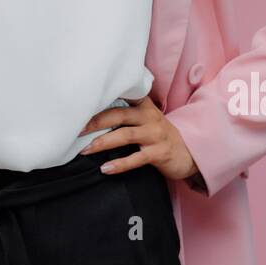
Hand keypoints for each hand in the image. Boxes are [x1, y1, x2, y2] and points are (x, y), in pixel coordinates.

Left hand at [76, 97, 200, 182]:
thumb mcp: (145, 118)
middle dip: (95, 121)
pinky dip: (120, 164)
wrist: (188, 152)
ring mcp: (155, 134)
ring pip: (125, 135)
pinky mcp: (159, 153)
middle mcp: (149, 116)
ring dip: (103, 142)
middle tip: (76, 128)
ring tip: (85, 149)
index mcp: (143, 105)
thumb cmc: (158, 135)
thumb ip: (125, 113)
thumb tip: (91, 117)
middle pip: (119, 114)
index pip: (121, 96)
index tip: (81, 102)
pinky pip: (137, 158)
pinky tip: (105, 169)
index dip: (101, 98)